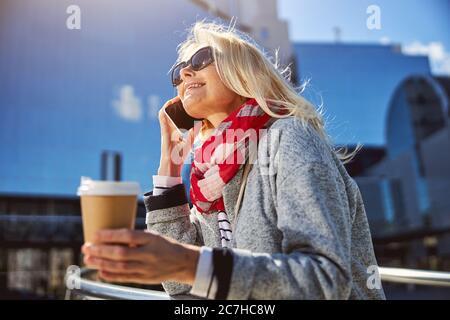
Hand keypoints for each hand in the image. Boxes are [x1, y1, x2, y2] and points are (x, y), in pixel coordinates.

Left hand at [81, 229, 199, 284]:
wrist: (183, 262)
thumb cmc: (165, 246)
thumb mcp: (153, 236)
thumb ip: (135, 238)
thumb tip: (110, 238)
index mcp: (152, 239)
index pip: (128, 235)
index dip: (110, 235)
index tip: (95, 234)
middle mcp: (149, 253)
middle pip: (121, 252)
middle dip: (100, 250)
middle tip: (87, 247)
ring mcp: (147, 267)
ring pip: (120, 266)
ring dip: (101, 263)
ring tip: (88, 259)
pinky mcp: (145, 278)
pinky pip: (125, 277)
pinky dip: (111, 275)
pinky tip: (100, 271)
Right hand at [157, 97, 195, 176]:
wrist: (171, 166)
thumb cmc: (179, 157)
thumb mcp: (188, 144)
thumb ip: (192, 135)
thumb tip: (197, 126)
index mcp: (176, 131)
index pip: (177, 116)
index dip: (181, 109)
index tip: (187, 102)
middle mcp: (170, 129)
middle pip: (171, 113)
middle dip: (175, 103)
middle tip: (182, 96)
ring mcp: (166, 130)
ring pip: (165, 113)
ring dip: (169, 105)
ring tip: (176, 98)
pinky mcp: (163, 132)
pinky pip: (162, 119)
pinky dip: (164, 111)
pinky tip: (168, 105)